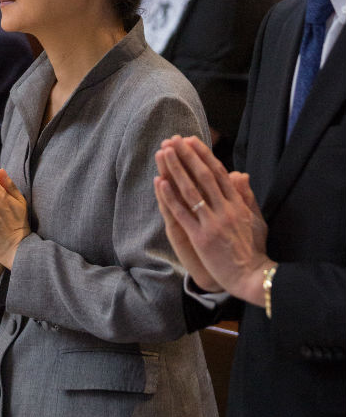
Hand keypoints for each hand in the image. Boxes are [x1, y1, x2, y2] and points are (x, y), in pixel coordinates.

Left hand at [154, 136, 270, 305]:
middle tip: (173, 139)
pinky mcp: (201, 238)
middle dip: (187, 156)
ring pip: (190, 190)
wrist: (253, 276)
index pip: (219, 173)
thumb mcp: (256, 220)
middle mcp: (225, 209)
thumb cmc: (255, 250)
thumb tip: (241, 174)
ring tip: (164, 153)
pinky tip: (160, 182)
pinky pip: (182, 213)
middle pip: (203, 176)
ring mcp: (212, 223)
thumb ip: (247, 196)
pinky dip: (170, 197)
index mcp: (238, 204)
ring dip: (175, 169)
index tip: (191, 140)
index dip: (204, 155)